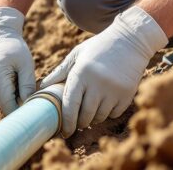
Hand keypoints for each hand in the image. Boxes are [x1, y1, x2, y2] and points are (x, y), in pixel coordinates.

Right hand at [0, 7, 36, 114]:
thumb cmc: (15, 49)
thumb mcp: (26, 64)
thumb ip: (28, 85)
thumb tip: (29, 105)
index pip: (6, 104)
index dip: (19, 111)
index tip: (31, 112)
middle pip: (3, 105)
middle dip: (16, 103)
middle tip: (28, 92)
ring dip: (10, 99)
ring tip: (17, 82)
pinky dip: (5, 95)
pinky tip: (10, 82)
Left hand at [40, 5, 167, 136]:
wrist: (129, 40)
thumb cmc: (99, 47)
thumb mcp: (77, 54)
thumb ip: (60, 71)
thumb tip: (43, 86)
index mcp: (82, 72)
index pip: (70, 104)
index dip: (66, 121)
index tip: (64, 131)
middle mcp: (98, 83)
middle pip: (85, 115)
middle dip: (79, 122)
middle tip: (77, 122)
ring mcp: (114, 90)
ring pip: (100, 116)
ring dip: (93, 118)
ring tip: (90, 112)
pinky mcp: (127, 94)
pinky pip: (114, 114)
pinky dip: (108, 113)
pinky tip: (105, 104)